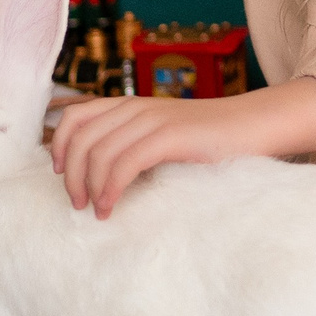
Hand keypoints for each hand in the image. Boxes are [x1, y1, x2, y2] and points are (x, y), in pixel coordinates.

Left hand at [49, 77, 315, 218]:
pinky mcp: (169, 136)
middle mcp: (136, 107)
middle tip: (77, 204)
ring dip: (89, 187)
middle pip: (80, 138)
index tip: (61, 174)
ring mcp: (153, 120)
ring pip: (98, 152)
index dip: (59, 146)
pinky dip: (110, 189)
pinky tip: (111, 208)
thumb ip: (135, 145)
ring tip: (96, 211)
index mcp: (131, 105)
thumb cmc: (212, 140)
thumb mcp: (165, 135)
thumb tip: (101, 176)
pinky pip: (123, 163)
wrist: (256, 125)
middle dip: (71, 175)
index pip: (75, 117)